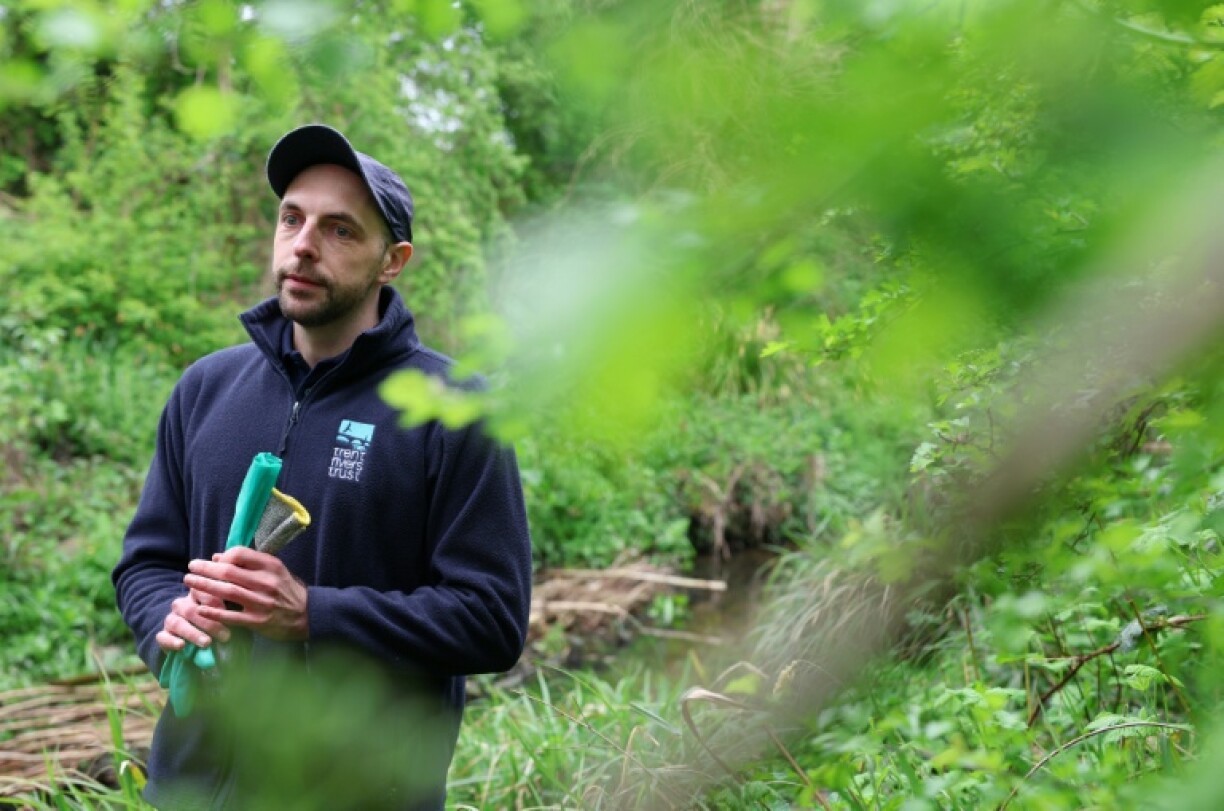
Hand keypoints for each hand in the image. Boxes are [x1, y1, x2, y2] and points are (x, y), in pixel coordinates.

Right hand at [156, 589, 230, 651]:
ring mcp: (170, 619)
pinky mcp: (162, 635)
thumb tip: (241, 621)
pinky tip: (181, 646)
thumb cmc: (216, 624)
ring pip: (178, 623)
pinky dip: (172, 642)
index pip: (204, 592)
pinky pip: (163, 637)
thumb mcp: (225, 616)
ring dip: (193, 634)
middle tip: (226, 636)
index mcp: (198, 593)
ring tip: (207, 643)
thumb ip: (230, 615)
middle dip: (210, 624)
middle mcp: (182, 604)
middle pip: (191, 610)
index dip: (216, 602)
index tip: (227, 612)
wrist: (190, 638)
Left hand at [183, 546, 309, 641]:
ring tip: (189, 582)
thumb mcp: (276, 571)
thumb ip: (250, 563)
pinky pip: (231, 616)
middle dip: (205, 569)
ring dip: (204, 586)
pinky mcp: (258, 621)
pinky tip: (200, 608)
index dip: (222, 556)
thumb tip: (219, 558)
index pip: (241, 553)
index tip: (211, 560)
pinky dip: (214, 612)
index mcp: (272, 566)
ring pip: (227, 591)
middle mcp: (267, 582)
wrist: (309, 615)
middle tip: (190, 567)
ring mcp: (262, 602)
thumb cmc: (288, 590)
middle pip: (229, 572)